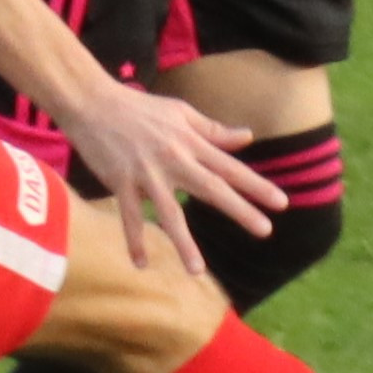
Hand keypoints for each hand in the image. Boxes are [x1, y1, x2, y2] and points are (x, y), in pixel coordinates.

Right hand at [52, 86, 287, 273]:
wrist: (92, 101)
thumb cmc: (138, 107)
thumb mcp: (180, 113)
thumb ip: (213, 130)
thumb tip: (247, 137)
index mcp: (190, 142)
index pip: (230, 167)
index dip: (256, 185)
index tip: (281, 203)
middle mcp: (173, 159)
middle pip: (212, 188)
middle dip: (239, 210)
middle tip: (265, 231)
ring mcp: (146, 173)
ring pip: (169, 212)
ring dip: (184, 243)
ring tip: (197, 271)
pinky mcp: (120, 181)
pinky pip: (129, 217)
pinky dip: (134, 240)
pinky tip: (141, 264)